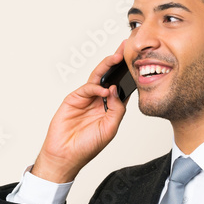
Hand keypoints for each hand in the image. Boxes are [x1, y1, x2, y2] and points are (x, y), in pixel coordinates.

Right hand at [31, 40, 129, 182]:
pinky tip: (104, 90)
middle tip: (126, 48)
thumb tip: (117, 90)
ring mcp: (86, 99)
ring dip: (107, 66)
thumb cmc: (87, 146)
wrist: (65, 155)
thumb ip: (116, 109)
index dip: (129, 76)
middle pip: (110, 78)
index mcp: (110, 108)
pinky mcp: (74, 99)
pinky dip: (96, 86)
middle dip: (117, 63)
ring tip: (116, 57)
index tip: (138, 64)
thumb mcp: (109, 129)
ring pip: (98, 78)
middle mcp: (99, 101)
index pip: (122, 88)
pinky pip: (87, 87)